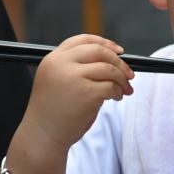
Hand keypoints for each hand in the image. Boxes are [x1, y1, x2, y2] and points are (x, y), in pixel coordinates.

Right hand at [20, 35, 133, 154]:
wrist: (43, 134)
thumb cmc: (54, 110)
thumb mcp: (59, 80)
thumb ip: (77, 67)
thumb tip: (113, 59)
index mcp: (53, 59)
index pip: (82, 39)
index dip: (104, 43)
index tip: (119, 51)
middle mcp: (61, 64)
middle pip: (99, 51)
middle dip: (119, 62)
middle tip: (130, 75)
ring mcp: (73, 77)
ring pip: (110, 69)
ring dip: (122, 80)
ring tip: (123, 91)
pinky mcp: (87, 92)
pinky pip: (112, 86)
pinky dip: (119, 92)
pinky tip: (116, 98)